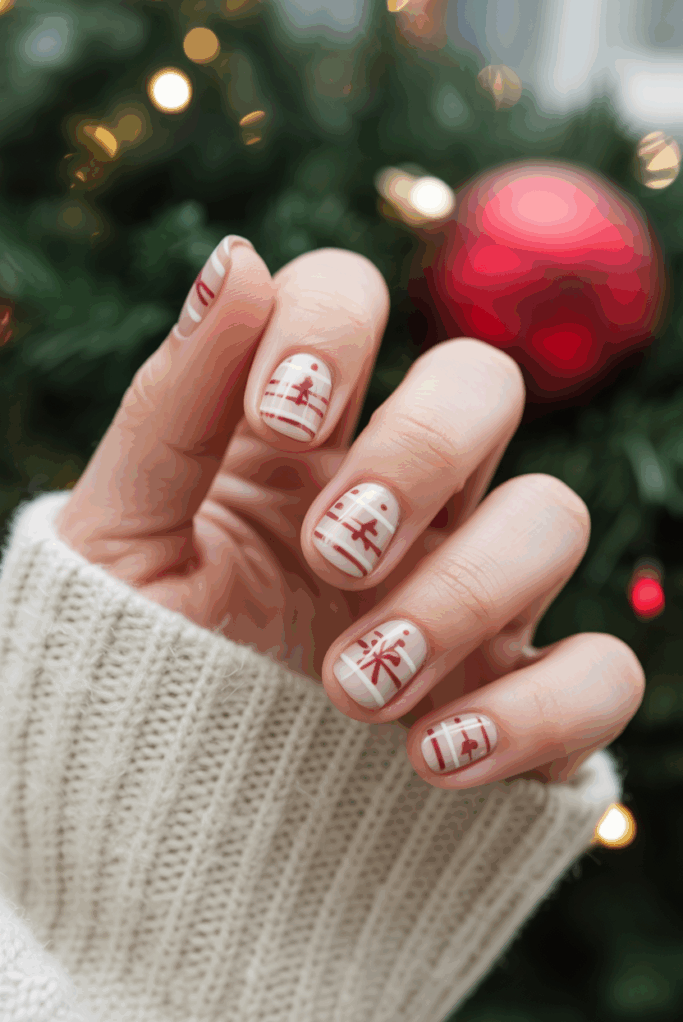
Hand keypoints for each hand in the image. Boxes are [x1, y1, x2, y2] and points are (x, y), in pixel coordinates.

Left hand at [56, 239, 643, 788]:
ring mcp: (469, 589)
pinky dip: (538, 712)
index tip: (280, 420)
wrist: (158, 809)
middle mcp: (400, 491)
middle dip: (418, 453)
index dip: (330, 328)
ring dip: (458, 597)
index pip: (351, 295)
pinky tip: (431, 760)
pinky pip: (603, 670)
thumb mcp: (117, 537)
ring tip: (350, 688)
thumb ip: (171, 405)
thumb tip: (235, 256)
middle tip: (332, 552)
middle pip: (484, 381)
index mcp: (297, 438)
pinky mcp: (517, 694)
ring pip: (554, 518)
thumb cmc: (127, 661)